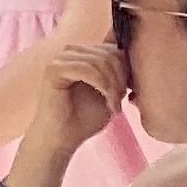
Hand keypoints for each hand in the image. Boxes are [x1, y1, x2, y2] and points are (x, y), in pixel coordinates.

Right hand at [36, 39, 124, 165]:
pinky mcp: (54, 69)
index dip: (126, 69)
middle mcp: (70, 52)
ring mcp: (60, 58)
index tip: (129, 94)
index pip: (113, 48)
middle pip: (109, 52)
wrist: (62, 139)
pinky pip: (87, 69)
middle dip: (121, 78)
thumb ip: (118, 75)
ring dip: (113, 85)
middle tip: (122, 101)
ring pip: (100, 60)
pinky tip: (109, 104)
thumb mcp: (109, 93)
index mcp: (82, 54)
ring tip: (115, 105)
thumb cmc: (84, 119)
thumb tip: (133, 57)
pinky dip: (104, 86)